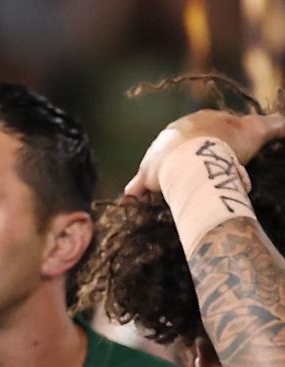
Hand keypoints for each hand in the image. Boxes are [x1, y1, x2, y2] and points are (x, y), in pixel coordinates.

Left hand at [125, 110, 284, 196]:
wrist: (195, 157)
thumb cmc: (225, 142)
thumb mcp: (254, 130)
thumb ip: (274, 125)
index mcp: (195, 121)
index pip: (204, 132)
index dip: (215, 145)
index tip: (224, 159)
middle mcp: (171, 135)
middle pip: (182, 150)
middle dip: (192, 162)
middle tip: (206, 178)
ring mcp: (156, 155)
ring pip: (161, 167)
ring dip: (168, 178)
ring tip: (183, 193)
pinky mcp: (145, 175)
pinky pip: (137, 187)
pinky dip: (137, 194)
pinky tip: (138, 202)